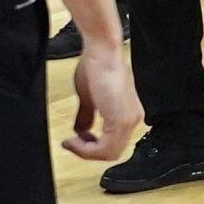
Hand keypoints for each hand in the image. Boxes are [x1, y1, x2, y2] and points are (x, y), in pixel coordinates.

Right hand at [64, 41, 142, 160]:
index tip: (73, 141)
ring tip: (71, 142)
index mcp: (127, 113)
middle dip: (87, 151)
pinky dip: (88, 149)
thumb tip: (81, 130)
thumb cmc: (96, 65)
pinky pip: (106, 148)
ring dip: (86, 151)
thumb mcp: (89, 98)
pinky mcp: (121, 120)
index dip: (90, 148)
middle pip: (110, 152)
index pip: (111, 144)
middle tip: (70, 144)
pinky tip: (75, 139)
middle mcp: (132, 119)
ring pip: (109, 153)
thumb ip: (87, 116)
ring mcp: (129, 120)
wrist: (101, 51)